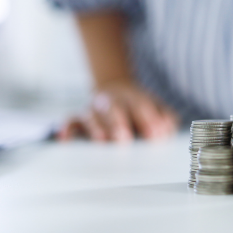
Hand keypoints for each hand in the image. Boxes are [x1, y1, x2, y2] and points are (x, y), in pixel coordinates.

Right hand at [57, 79, 179, 142]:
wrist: (116, 91)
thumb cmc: (139, 108)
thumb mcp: (157, 108)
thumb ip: (166, 118)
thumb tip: (167, 128)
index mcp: (132, 96)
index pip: (140, 105)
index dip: (148, 118)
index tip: (156, 133)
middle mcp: (110, 101)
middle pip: (113, 108)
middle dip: (119, 122)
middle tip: (125, 138)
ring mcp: (94, 110)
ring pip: (91, 116)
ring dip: (96, 127)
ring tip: (102, 140)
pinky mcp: (79, 121)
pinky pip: (70, 123)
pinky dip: (66, 128)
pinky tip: (65, 137)